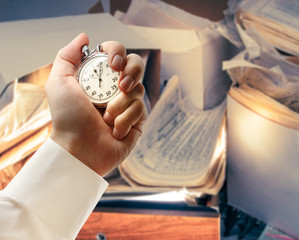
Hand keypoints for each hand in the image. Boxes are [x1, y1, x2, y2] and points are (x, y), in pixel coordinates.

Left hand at [45, 33, 145, 175]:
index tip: (113, 64)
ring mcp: (128, 104)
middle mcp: (115, 88)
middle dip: (132, 72)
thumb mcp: (59, 82)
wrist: (80, 148)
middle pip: (137, 65)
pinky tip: (114, 131)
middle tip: (121, 85)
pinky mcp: (137, 120)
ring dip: (121, 104)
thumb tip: (85, 37)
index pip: (117, 53)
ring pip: (139, 89)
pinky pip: (141, 109)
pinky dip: (125, 119)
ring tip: (106, 118)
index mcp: (99, 76)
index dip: (118, 52)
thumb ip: (67, 56)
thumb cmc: (67, 118)